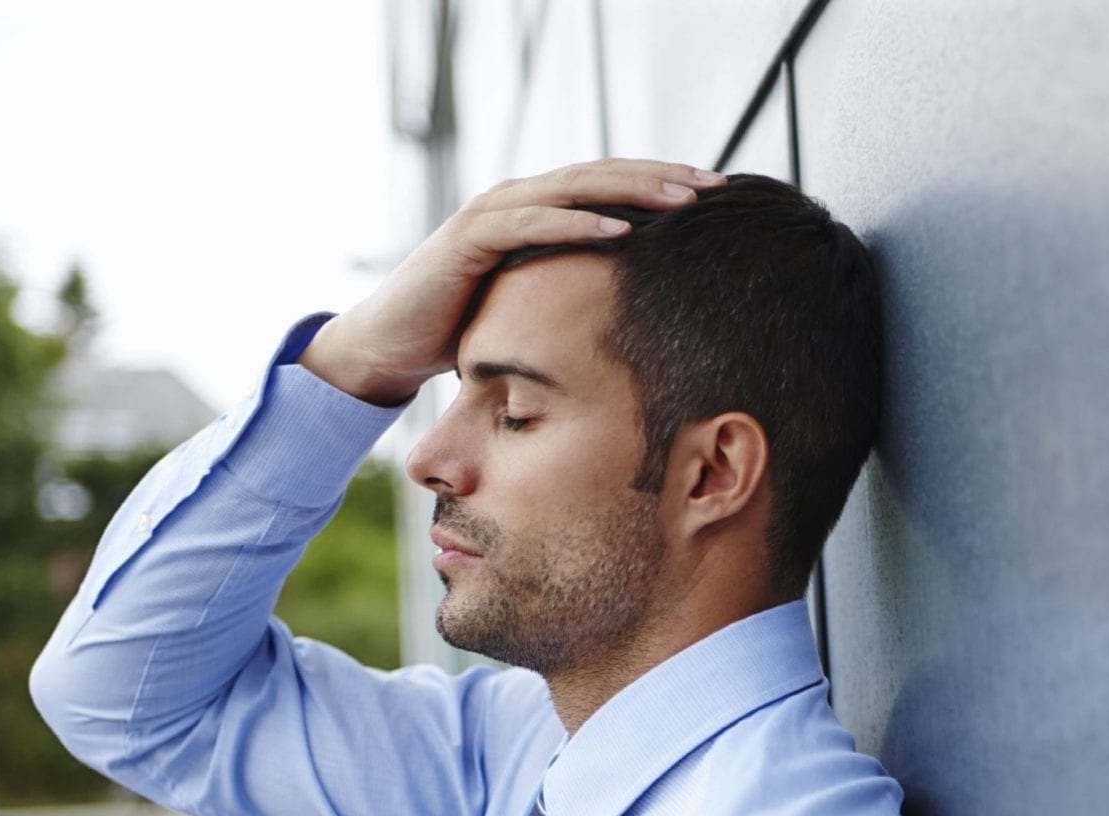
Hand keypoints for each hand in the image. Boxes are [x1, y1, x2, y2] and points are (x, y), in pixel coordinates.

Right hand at [299, 158, 724, 405]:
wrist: (391, 347)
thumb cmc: (464, 330)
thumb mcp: (535, 307)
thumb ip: (575, 294)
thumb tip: (637, 319)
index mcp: (538, 211)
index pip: (610, 186)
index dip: (662, 184)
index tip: (718, 195)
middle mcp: (518, 199)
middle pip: (602, 175)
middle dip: (662, 178)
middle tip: (717, 186)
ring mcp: (492, 213)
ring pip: (573, 189)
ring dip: (631, 192)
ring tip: (683, 200)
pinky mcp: (469, 240)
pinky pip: (532, 223)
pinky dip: (577, 223)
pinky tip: (621, 231)